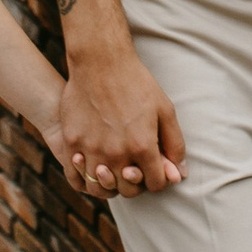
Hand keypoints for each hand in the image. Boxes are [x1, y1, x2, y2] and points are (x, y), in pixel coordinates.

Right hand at [59, 47, 185, 198]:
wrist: (100, 61)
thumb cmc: (136, 83)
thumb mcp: (164, 109)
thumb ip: (174, 144)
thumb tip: (180, 173)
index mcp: (142, 146)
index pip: (155, 183)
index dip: (159, 178)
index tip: (155, 168)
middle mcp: (116, 153)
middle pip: (128, 190)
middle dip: (136, 183)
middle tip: (135, 169)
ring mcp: (91, 150)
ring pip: (101, 187)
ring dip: (109, 183)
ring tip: (113, 170)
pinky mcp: (72, 142)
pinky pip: (76, 176)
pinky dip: (85, 178)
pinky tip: (92, 166)